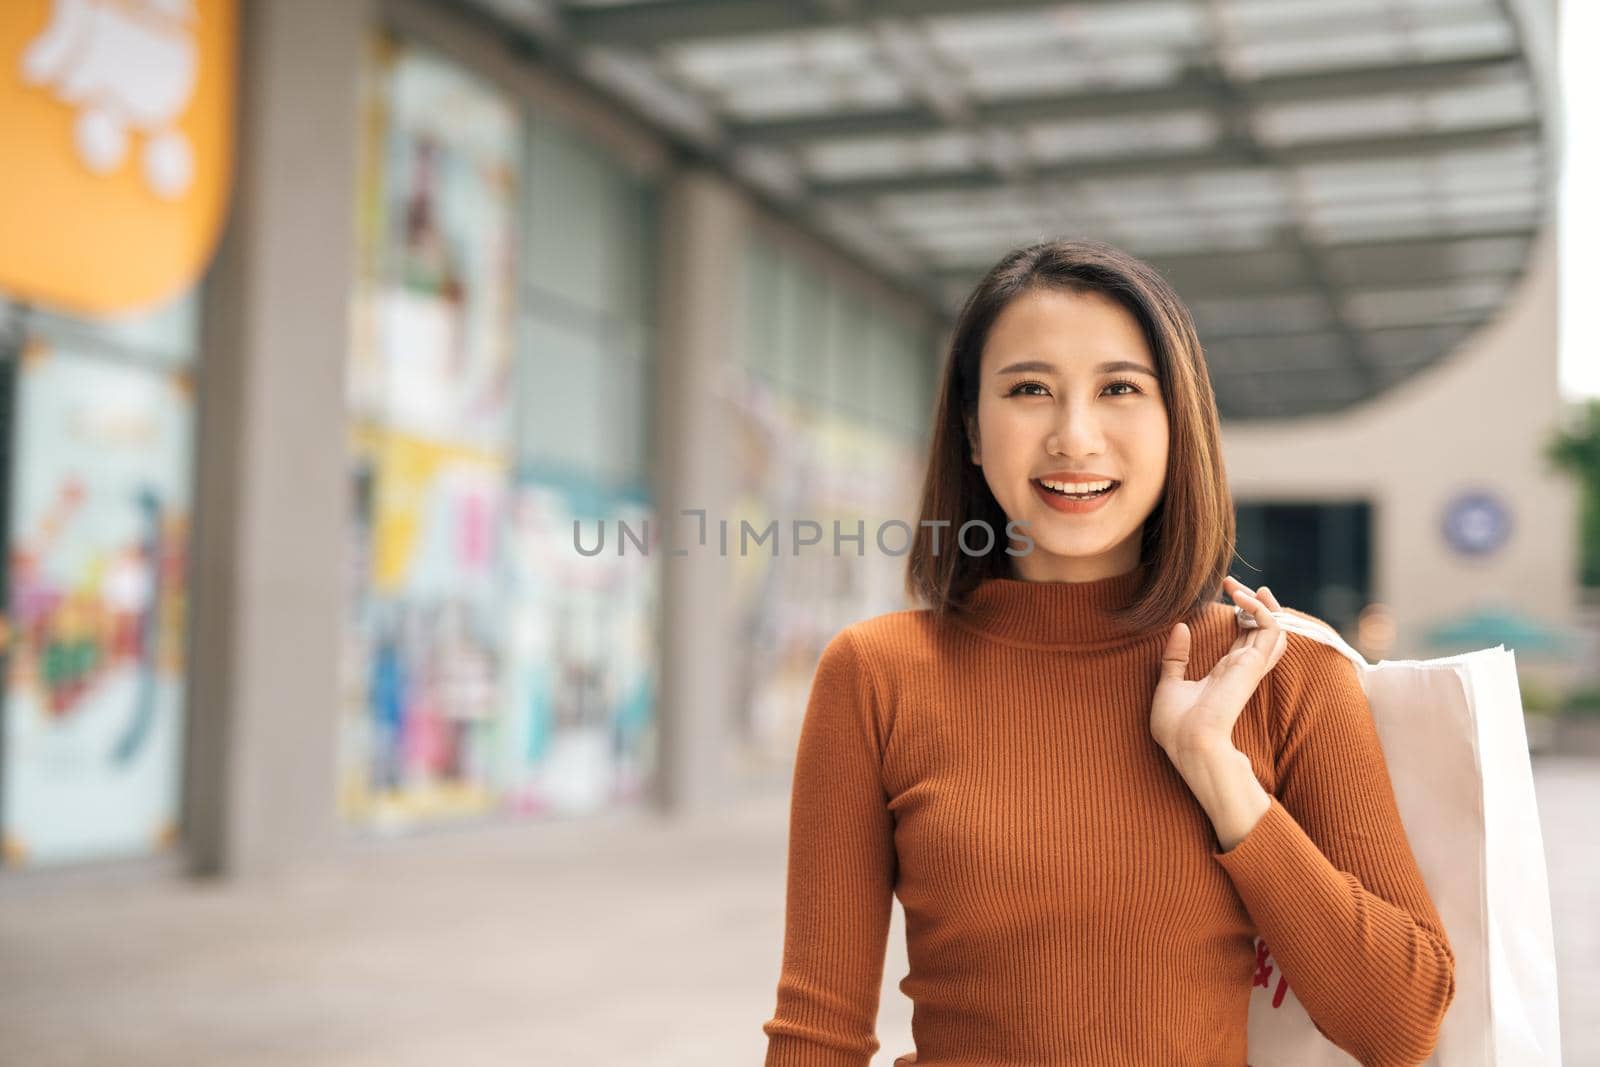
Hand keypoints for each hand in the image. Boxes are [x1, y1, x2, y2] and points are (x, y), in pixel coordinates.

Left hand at [1151, 577, 1286, 761]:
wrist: (1187, 744)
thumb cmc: (1176, 726)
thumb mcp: (1169, 684)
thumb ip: (1175, 657)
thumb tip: (1180, 627)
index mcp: (1225, 672)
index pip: (1244, 637)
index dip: (1242, 613)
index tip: (1227, 590)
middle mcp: (1242, 667)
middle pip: (1262, 628)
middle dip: (1253, 602)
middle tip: (1232, 583)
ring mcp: (1250, 666)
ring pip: (1274, 628)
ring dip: (1263, 603)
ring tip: (1239, 587)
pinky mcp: (1252, 664)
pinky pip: (1271, 630)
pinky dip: (1262, 610)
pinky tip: (1241, 599)